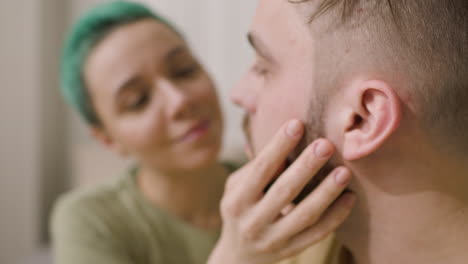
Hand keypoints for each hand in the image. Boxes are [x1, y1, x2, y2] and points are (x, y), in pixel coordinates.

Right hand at [208, 120, 355, 263]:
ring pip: (304, 215)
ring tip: (344, 171)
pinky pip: (317, 234)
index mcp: (237, 200)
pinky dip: (335, 216)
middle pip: (284, 191)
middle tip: (326, 144)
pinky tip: (349, 197)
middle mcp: (253, 221)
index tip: (297, 124)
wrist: (239, 254)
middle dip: (306, 166)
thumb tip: (284, 143)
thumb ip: (255, 168)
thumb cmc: (240, 208)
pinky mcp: (291, 250)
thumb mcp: (236, 187)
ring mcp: (273, 239)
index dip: (278, 146)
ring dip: (326, 192)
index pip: (260, 170)